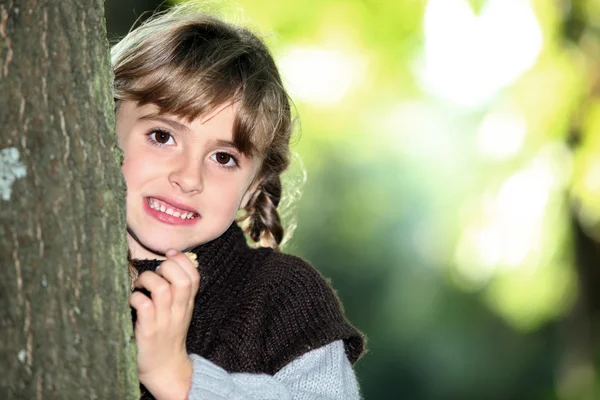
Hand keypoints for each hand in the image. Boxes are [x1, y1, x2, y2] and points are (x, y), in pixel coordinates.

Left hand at [129, 249, 199, 399]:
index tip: (169, 254)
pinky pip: (144, 305)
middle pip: (181, 280)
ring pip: (161, 289)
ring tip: (141, 285)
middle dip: (167, 267)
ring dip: (148, 279)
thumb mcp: (180, 312)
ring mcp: (164, 321)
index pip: (194, 276)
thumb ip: (178, 292)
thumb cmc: (167, 336)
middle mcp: (178, 311)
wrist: (164, 368)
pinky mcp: (148, 331)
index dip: (182, 260)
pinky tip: (133, 300)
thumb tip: (168, 264)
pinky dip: (136, 297)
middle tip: (155, 271)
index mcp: (187, 304)